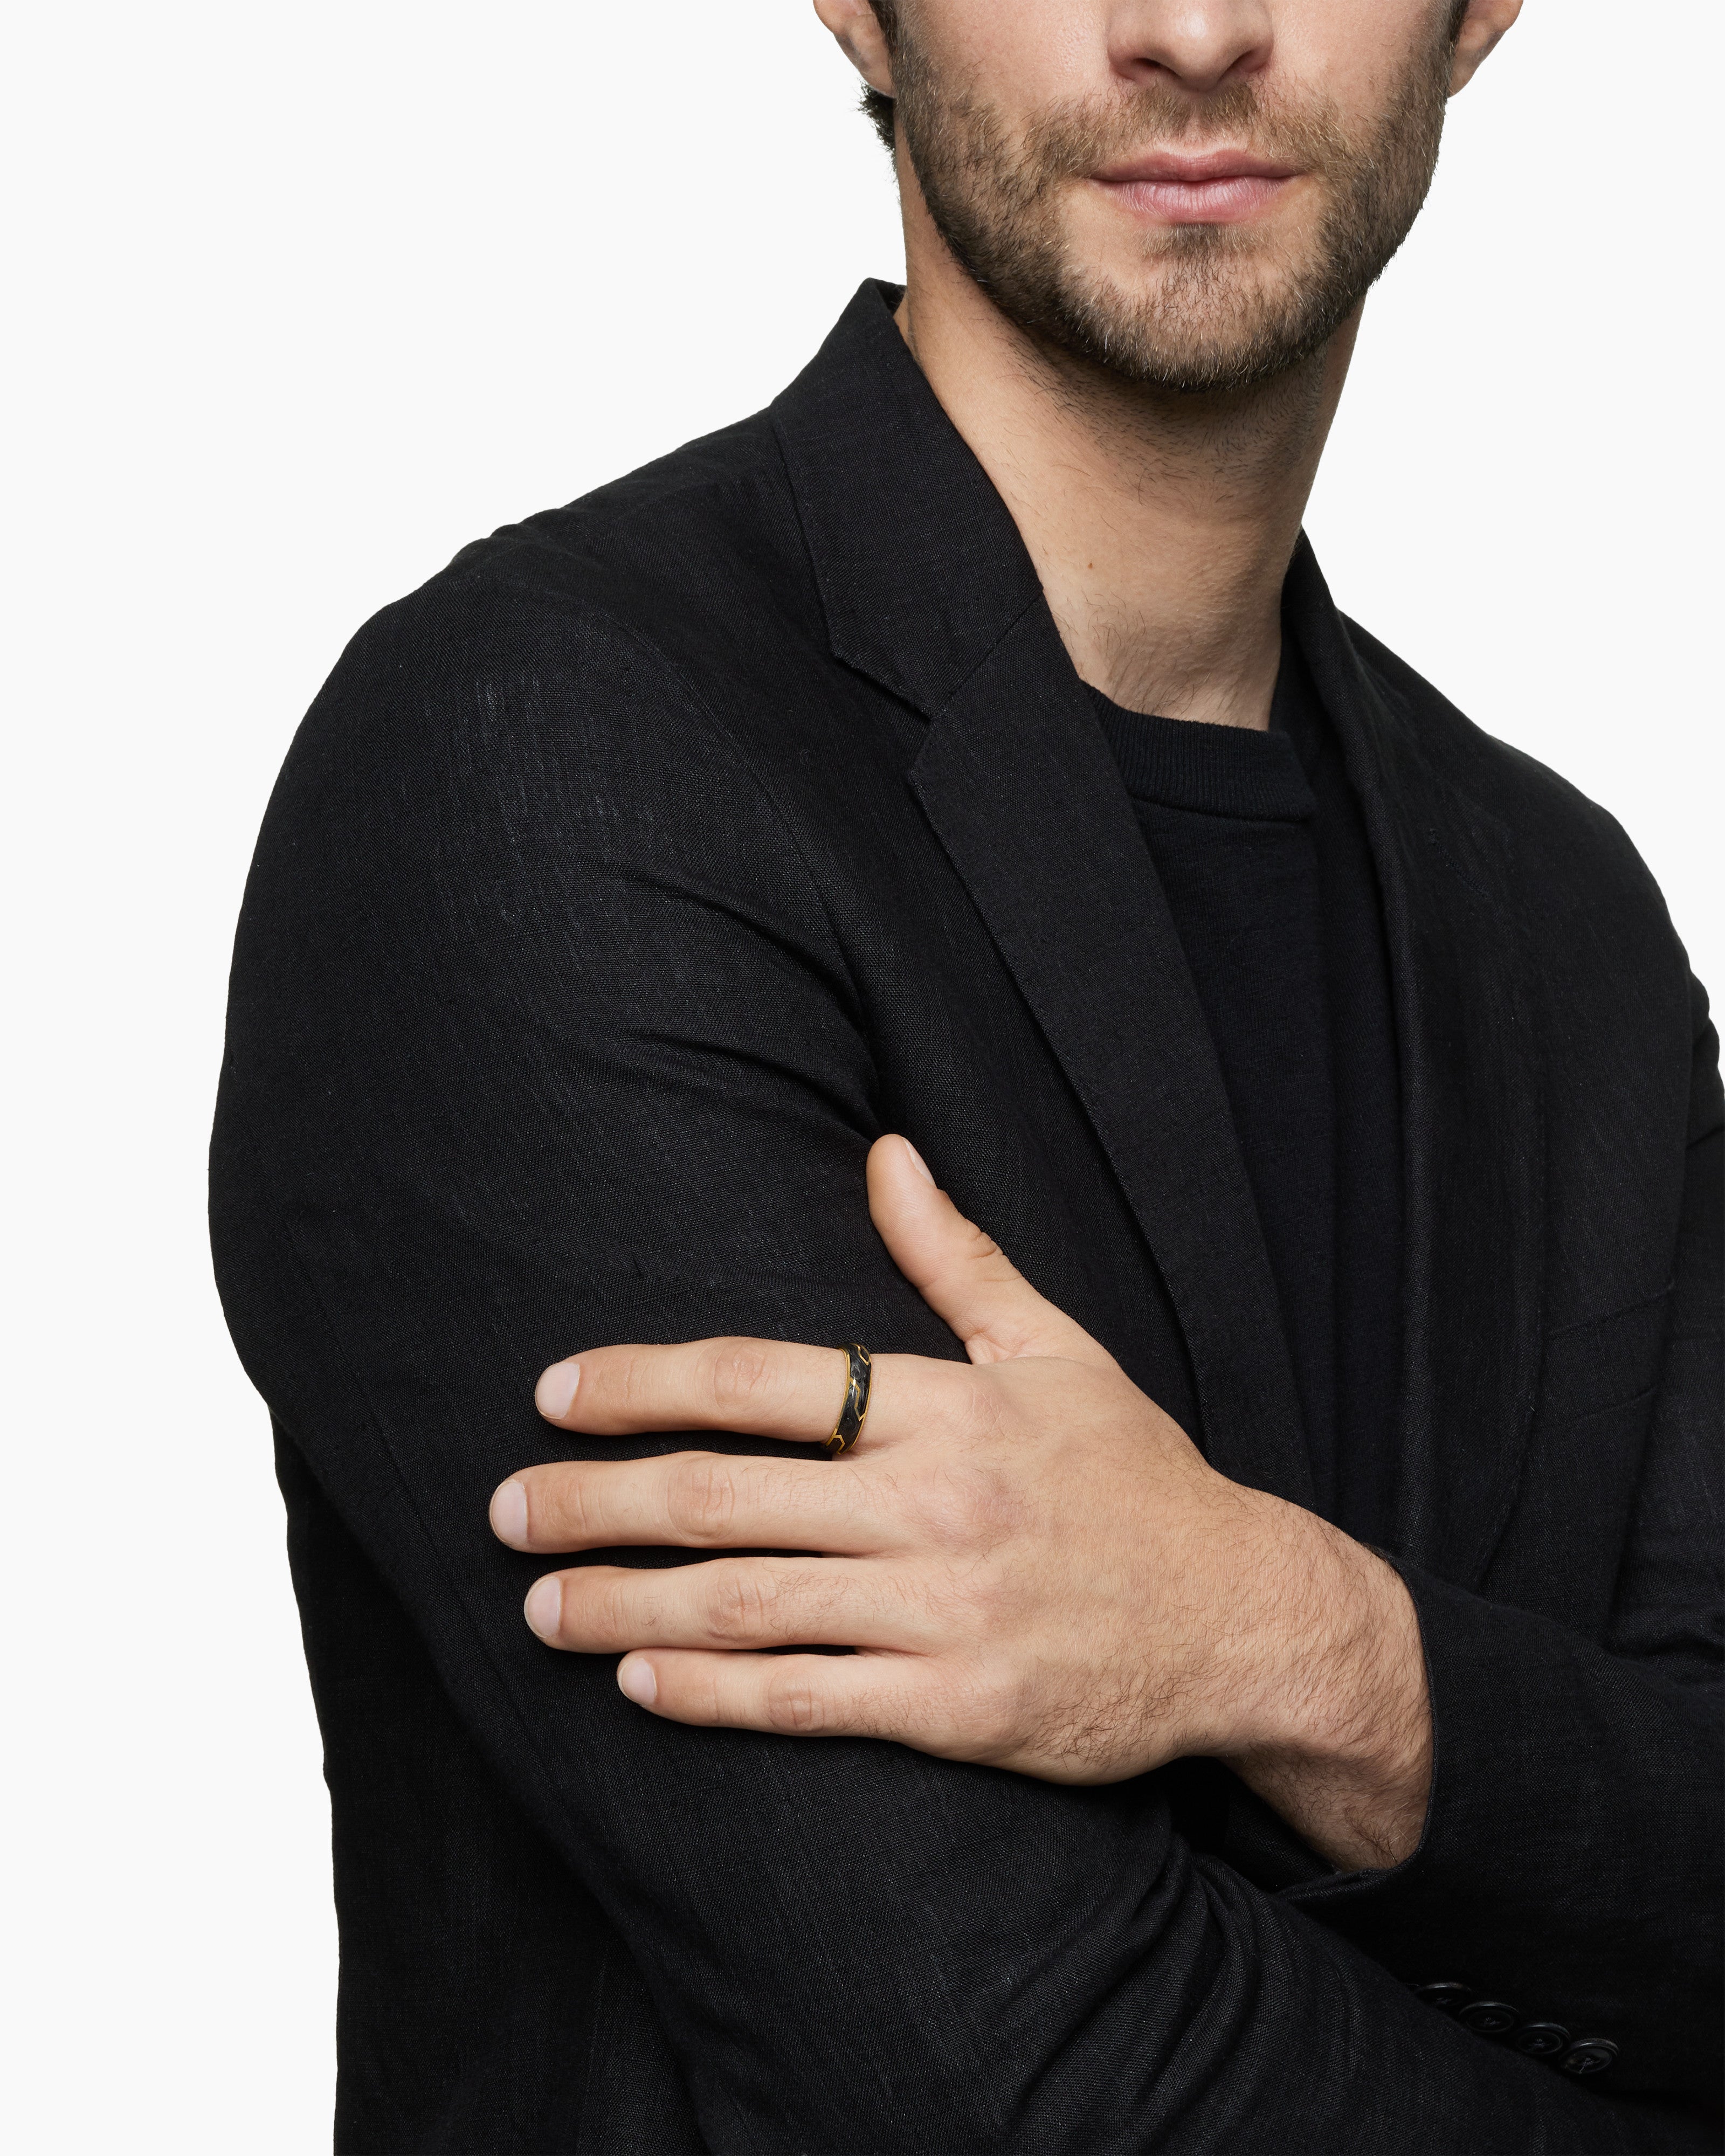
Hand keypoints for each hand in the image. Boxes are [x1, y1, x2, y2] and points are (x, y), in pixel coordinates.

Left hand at [491, 1136, 1430, 1868]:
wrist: (1244, 1618)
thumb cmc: (1134, 1476)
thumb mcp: (1057, 1347)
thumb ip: (956, 1256)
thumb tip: (886, 1152)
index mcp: (950, 1404)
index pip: (760, 1379)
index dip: (641, 1382)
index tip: (554, 1394)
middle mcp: (937, 1503)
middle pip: (725, 1497)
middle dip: (596, 1503)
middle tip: (504, 1512)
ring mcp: (945, 1612)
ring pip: (746, 1606)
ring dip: (624, 1606)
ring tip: (540, 1607)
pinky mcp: (960, 1710)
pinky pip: (808, 1706)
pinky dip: (713, 1697)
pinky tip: (638, 1685)